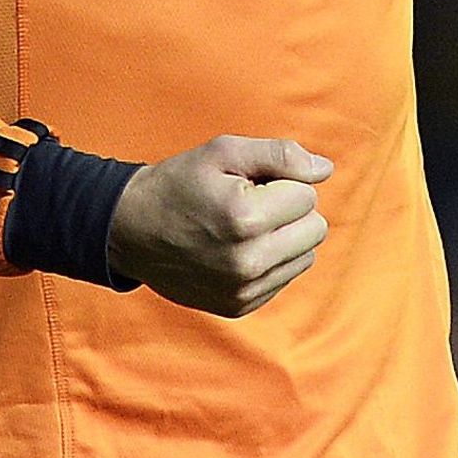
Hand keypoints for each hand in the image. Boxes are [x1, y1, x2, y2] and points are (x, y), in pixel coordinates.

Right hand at [106, 135, 331, 316]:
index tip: (250, 183)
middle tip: (251, 202)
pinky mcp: (239, 307)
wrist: (131, 230)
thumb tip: (325, 170)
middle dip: (290, 210)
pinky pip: (285, 278)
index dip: (282, 181)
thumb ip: (280, 155)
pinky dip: (271, 260)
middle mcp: (248, 262)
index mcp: (245, 218)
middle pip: (315, 229)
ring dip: (285, 237)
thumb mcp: (224, 151)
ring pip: (305, 256)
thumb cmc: (180, 182)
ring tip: (244, 226)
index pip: (307, 195)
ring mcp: (243, 290)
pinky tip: (238, 248)